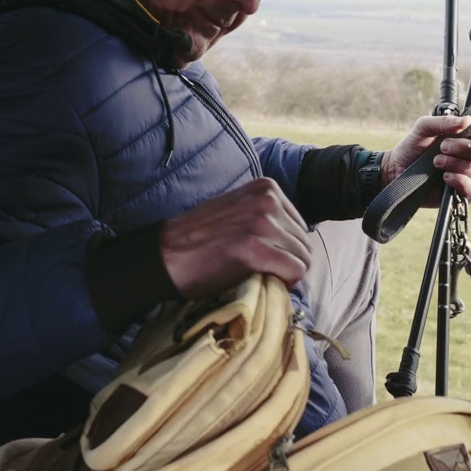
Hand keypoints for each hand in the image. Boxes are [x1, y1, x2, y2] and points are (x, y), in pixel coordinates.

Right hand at [161, 178, 312, 298]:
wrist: (166, 254)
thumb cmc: (200, 238)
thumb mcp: (239, 211)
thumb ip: (267, 216)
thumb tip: (295, 240)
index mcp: (266, 188)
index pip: (300, 226)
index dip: (287, 248)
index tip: (267, 258)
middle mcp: (268, 200)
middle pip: (304, 243)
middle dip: (288, 262)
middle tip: (262, 271)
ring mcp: (262, 223)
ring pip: (303, 259)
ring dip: (285, 273)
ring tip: (258, 275)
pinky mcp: (256, 249)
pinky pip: (295, 271)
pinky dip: (284, 282)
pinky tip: (263, 281)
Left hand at [381, 114, 470, 203]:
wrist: (395, 170)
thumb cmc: (412, 148)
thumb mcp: (423, 128)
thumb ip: (443, 122)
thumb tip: (467, 120)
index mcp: (467, 140)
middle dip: (464, 149)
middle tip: (442, 147)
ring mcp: (468, 178)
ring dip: (459, 165)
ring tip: (437, 162)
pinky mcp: (462, 195)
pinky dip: (461, 182)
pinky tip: (445, 177)